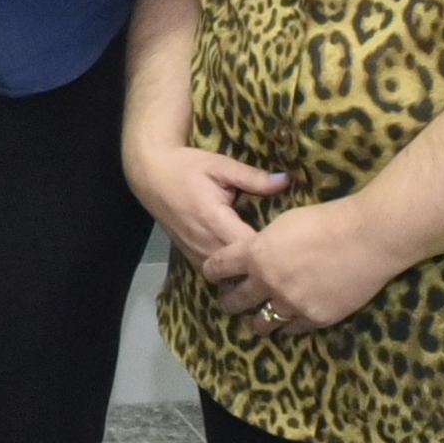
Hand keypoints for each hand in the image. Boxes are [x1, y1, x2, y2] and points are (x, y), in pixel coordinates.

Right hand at [125, 143, 287, 266]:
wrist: (150, 175)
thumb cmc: (186, 167)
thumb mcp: (221, 166)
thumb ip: (254, 178)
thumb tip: (287, 181)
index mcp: (215, 220)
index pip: (250, 248)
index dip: (273, 250)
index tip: (293, 245)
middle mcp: (205, 243)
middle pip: (242, 268)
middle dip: (265, 266)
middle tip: (290, 260)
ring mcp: (196, 253)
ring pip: (229, 276)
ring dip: (249, 273)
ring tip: (273, 267)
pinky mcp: (191, 257)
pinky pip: (217, 273)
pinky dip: (233, 272)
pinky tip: (249, 267)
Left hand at [200, 200, 403, 336]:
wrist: (366, 237)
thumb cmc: (326, 220)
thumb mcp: (283, 223)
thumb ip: (265, 243)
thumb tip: (258, 252)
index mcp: (255, 254)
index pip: (218, 267)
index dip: (212, 271)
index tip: (212, 274)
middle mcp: (268, 282)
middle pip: (236, 301)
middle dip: (230, 302)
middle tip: (230, 302)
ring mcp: (292, 303)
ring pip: (263, 323)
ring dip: (258, 321)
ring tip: (258, 321)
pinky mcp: (316, 318)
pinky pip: (294, 328)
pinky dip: (289, 324)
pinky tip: (290, 321)